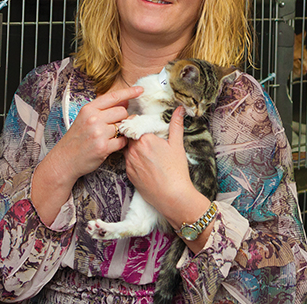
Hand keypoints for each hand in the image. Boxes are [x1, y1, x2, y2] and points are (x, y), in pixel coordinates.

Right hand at [32, 85, 142, 224]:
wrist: (65, 159)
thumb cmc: (76, 139)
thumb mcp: (85, 119)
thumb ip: (102, 110)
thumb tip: (125, 102)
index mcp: (88, 109)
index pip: (113, 96)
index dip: (129, 92)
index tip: (140, 90)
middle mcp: (93, 119)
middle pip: (122, 112)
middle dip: (123, 118)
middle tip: (114, 126)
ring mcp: (98, 133)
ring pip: (123, 126)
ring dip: (121, 132)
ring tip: (110, 137)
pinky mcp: (103, 147)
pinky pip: (122, 141)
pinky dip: (120, 144)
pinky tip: (111, 145)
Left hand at [124, 107, 208, 225]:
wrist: (172, 196)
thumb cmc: (176, 170)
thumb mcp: (177, 145)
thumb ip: (176, 125)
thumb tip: (179, 109)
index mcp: (144, 139)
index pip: (133, 122)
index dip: (137, 121)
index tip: (143, 123)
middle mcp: (133, 149)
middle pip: (128, 134)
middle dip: (134, 133)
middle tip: (145, 136)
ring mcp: (129, 162)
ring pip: (126, 147)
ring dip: (133, 146)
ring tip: (146, 150)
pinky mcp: (128, 173)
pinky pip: (127, 160)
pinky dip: (133, 159)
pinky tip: (144, 163)